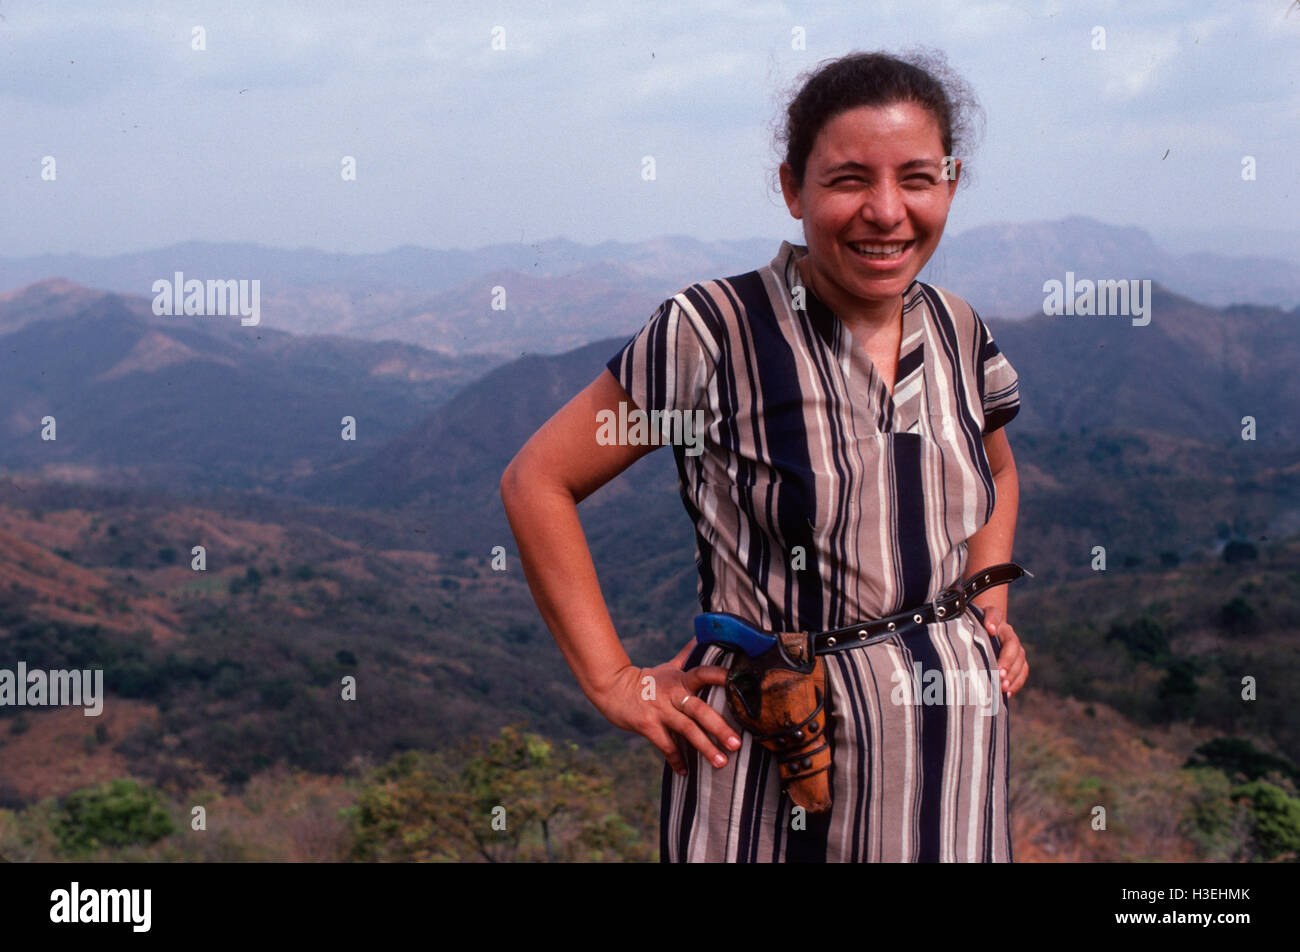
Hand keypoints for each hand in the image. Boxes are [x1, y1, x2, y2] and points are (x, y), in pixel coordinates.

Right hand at [590, 638, 738, 776]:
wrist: (612, 688)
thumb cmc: (646, 680)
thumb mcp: (667, 667)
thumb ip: (687, 655)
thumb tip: (701, 635)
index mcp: (680, 679)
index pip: (704, 673)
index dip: (720, 675)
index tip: (738, 680)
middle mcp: (672, 694)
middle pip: (699, 709)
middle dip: (719, 727)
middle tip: (737, 743)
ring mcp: (660, 711)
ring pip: (686, 730)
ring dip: (704, 747)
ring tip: (721, 762)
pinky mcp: (647, 726)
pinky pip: (666, 745)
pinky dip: (676, 759)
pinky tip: (686, 772)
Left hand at [977, 605, 1027, 698]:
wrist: (985, 633)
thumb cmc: (973, 629)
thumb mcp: (970, 622)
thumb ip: (973, 623)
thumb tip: (986, 628)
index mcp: (995, 620)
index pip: (995, 616)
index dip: (993, 622)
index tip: (990, 630)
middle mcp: (1008, 633)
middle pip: (1013, 646)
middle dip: (1007, 661)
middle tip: (999, 674)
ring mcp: (1016, 649)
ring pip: (1020, 661)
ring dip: (1012, 676)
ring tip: (1002, 687)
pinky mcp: (1018, 662)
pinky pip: (1022, 672)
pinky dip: (1016, 684)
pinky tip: (1006, 694)